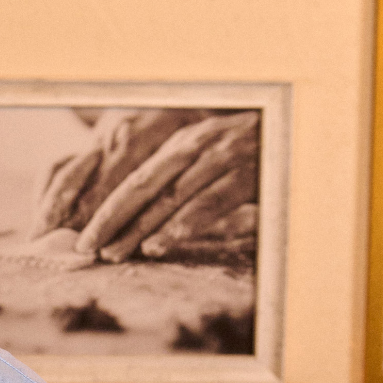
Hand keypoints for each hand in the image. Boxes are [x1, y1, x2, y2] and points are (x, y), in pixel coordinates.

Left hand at [34, 110, 259, 263]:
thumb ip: (179, 184)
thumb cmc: (250, 154)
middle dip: (109, 219)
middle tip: (87, 248)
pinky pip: (208, 203)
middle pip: (142, 186)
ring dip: (138, 228)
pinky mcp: (246, 173)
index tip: (84, 235)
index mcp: (182, 143)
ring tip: (114, 253)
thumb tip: (143, 226)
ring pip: (170, 198)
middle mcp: (195, 145)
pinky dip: (181, 225)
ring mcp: (221, 157)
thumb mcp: (209, 160)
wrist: (299, 129)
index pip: (135, 178)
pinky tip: (159, 244)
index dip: (106, 208)